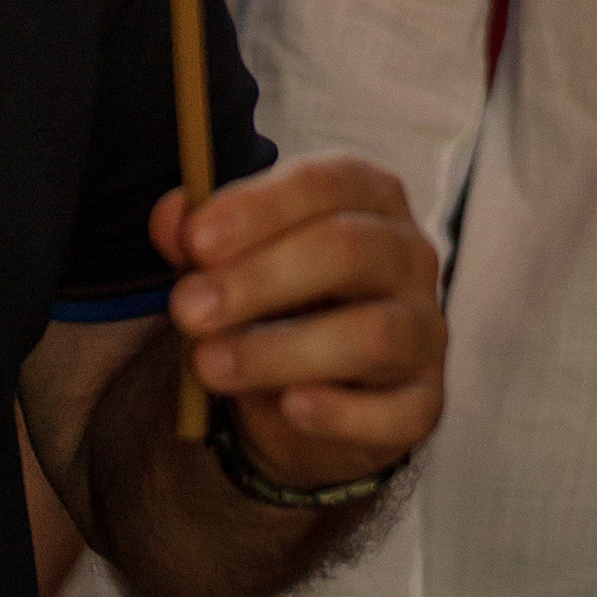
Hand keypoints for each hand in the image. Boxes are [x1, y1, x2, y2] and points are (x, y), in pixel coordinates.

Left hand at [159, 154, 444, 492]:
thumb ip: (200, 238)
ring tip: (208, 365)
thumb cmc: (273, 303)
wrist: (301, 396)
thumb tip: (171, 218)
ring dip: (281, 351)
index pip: (329, 183)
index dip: (260, 208)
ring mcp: (426, 330)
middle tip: (186, 310)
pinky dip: (339, 412)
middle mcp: (410, 256)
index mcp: (369, 199)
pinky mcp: (423, 402)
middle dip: (260, 279)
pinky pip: (395, 411)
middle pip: (351, 250)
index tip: (195, 241)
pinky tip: (289, 407)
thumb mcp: (230, 263)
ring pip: (373, 334)